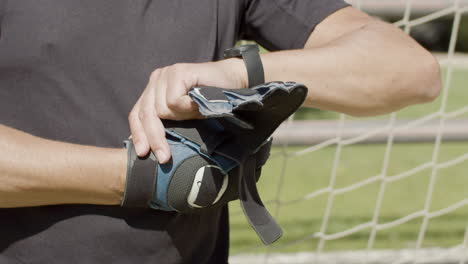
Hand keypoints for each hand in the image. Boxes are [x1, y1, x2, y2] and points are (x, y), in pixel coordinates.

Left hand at [129, 59, 246, 162]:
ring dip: (182, 117)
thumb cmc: (210, 101)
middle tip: (164, 158)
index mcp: (154, 89)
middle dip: (155, 138)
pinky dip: (187, 108)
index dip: (139, 134)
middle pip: (146, 114)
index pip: (137, 114)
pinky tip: (198, 103)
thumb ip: (168, 123)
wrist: (235, 81)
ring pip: (162, 110)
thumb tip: (149, 147)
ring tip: (196, 111)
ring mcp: (166, 74)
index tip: (143, 153)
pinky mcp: (178, 72)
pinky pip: (174, 101)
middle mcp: (157, 79)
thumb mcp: (185, 115)